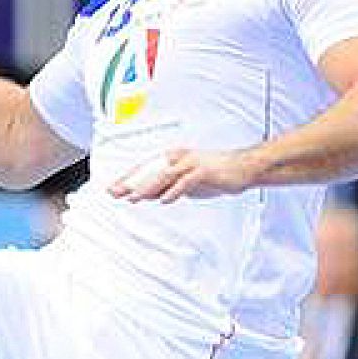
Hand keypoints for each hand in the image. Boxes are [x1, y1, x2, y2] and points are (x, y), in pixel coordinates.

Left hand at [109, 148, 258, 202]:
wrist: (243, 168)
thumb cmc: (217, 173)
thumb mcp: (188, 182)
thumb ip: (170, 187)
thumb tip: (152, 196)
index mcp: (174, 158)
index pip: (146, 168)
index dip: (128, 178)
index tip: (114, 188)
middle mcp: (179, 158)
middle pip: (150, 170)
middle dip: (130, 182)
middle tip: (114, 192)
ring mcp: (191, 163)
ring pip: (164, 175)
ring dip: (147, 187)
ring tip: (134, 198)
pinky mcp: (204, 171)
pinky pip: (185, 182)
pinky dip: (174, 191)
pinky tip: (164, 200)